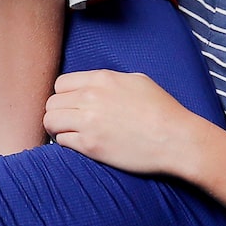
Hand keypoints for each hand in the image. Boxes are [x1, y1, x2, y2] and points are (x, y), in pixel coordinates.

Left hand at [44, 70, 212, 179]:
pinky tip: (79, 144)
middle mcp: (90, 97)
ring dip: (56, 128)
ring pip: (50, 121)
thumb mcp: (137, 81)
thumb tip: (94, 85)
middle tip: (68, 122)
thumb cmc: (163, 110)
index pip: (60, 84)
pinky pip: (62, 141)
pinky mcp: (90, 146)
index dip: (64, 96)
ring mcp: (88, 122)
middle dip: (57, 112)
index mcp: (101, 79)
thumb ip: (110, 80)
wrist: (176, 139)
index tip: (71, 105)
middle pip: (52, 103)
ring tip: (68, 134)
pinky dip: (66, 143)